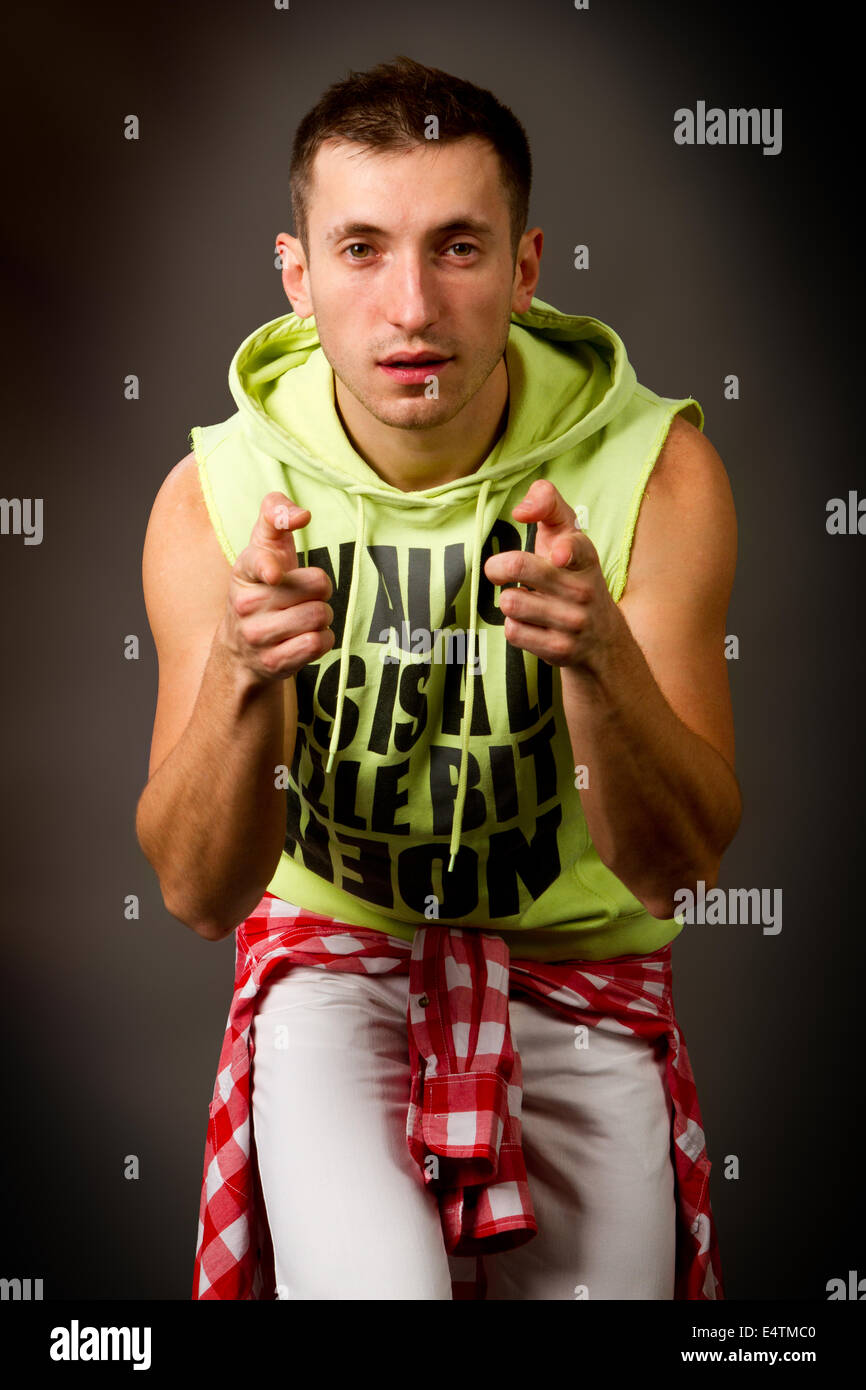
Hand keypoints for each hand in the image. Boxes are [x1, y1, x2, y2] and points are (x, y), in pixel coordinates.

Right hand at [219, 491, 334, 681]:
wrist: (241, 648)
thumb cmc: (264, 587)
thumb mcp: (265, 547)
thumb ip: (276, 515)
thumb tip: (301, 515)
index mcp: (244, 570)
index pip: (258, 562)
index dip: (269, 566)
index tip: (275, 574)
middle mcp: (246, 604)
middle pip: (316, 586)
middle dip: (321, 590)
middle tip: (306, 595)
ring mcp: (258, 636)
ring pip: (320, 615)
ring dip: (323, 616)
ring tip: (305, 616)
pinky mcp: (274, 662)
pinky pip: (319, 643)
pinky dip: (323, 639)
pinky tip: (305, 637)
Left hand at [483, 479, 619, 671]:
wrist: (602, 639)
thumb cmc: (573, 576)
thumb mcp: (568, 537)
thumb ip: (548, 506)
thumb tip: (521, 509)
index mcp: (585, 557)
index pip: (577, 548)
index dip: (565, 549)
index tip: (557, 556)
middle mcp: (582, 589)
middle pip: (519, 568)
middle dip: (497, 567)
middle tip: (498, 570)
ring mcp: (572, 622)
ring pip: (510, 602)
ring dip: (509, 601)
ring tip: (526, 602)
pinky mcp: (559, 649)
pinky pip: (513, 631)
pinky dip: (514, 626)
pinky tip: (531, 624)